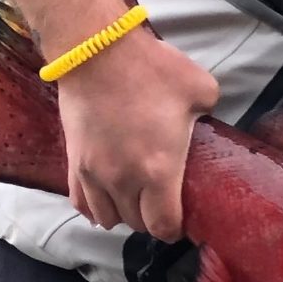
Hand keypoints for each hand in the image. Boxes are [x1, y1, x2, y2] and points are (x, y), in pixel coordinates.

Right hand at [56, 27, 219, 239]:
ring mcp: (94, 173)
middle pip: (137, 224)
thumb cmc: (152, 70)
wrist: (96, 51)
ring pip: (107, 217)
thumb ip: (209, 113)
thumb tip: (207, 117)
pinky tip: (106, 200)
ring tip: (136, 202)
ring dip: (124, 215)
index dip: (176, 230)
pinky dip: (94, 208)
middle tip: (164, 206)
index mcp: (159, 171)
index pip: (164, 225)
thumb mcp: (201, 90)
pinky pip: (80, 202)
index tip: (183, 221)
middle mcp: (123, 180)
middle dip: (152, 221)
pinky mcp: (73, 161)